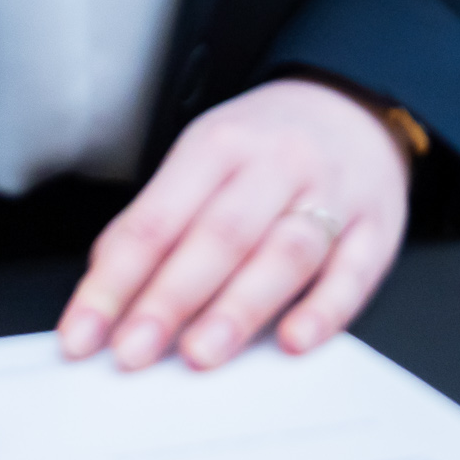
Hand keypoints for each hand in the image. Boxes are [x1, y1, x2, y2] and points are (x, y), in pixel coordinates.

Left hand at [58, 78, 408, 371]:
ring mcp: (332, 195)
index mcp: (218, 145)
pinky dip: (324, 310)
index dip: (114, 281)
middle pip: (219, 236)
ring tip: (201, 354)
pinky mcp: (377, 229)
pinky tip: (294, 341)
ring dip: (240, 308)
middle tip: (132, 352)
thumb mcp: (203, 157)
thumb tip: (106, 283)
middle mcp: (275, 165)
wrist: (355, 105)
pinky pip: (353, 273)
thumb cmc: (266, 146)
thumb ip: (159, 217)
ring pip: (285, 253)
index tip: (82, 335)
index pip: (156, 219)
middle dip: (170, 299)